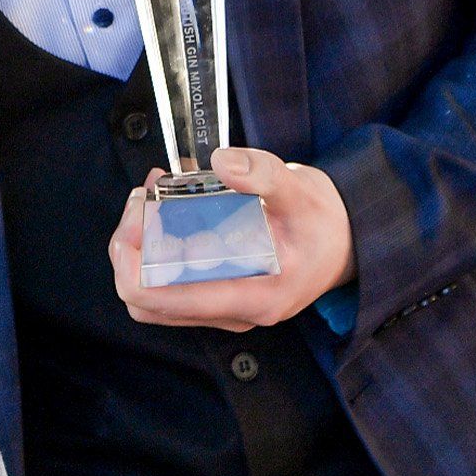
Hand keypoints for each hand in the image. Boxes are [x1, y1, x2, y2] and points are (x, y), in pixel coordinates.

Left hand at [109, 147, 355, 333]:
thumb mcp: (299, 190)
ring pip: (152, 296)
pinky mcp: (219, 294)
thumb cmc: (323, 220)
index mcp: (254, 297)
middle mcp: (234, 312)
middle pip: (148, 302)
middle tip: (141, 198)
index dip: (135, 264)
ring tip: (148, 196)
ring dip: (138, 247)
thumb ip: (263, 174)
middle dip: (129, 249)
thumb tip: (221, 163)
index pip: (167, 302)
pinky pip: (169, 284)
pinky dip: (154, 247)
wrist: (346, 241)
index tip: (136, 217)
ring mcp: (225, 307)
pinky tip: (163, 205)